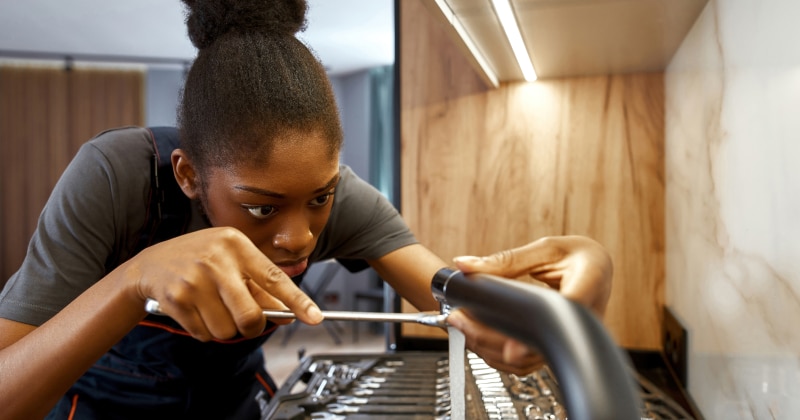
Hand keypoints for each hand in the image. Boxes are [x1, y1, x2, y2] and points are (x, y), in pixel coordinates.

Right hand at [124, 227, 321, 340]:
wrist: (150, 265)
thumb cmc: (199, 260)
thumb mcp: (231, 261)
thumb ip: (259, 286)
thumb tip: (288, 313)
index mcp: (236, 244)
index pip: (274, 277)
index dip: (297, 301)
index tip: (315, 317)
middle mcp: (217, 259)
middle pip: (250, 315)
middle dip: (251, 326)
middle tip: (245, 320)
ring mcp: (195, 279)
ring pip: (227, 329)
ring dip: (224, 329)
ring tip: (213, 309)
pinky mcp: (177, 298)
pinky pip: (204, 333)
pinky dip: (204, 330)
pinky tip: (195, 311)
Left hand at [446, 235, 612, 374]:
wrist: (598, 269)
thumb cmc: (578, 256)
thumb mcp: (546, 249)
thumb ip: (506, 260)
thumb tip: (465, 265)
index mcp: (589, 283)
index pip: (565, 315)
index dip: (538, 334)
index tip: (512, 348)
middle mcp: (586, 318)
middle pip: (538, 344)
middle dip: (492, 337)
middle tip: (460, 319)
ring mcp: (572, 338)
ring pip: (530, 360)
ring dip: (490, 348)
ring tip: (463, 324)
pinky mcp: (558, 347)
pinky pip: (528, 360)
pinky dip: (499, 352)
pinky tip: (478, 334)